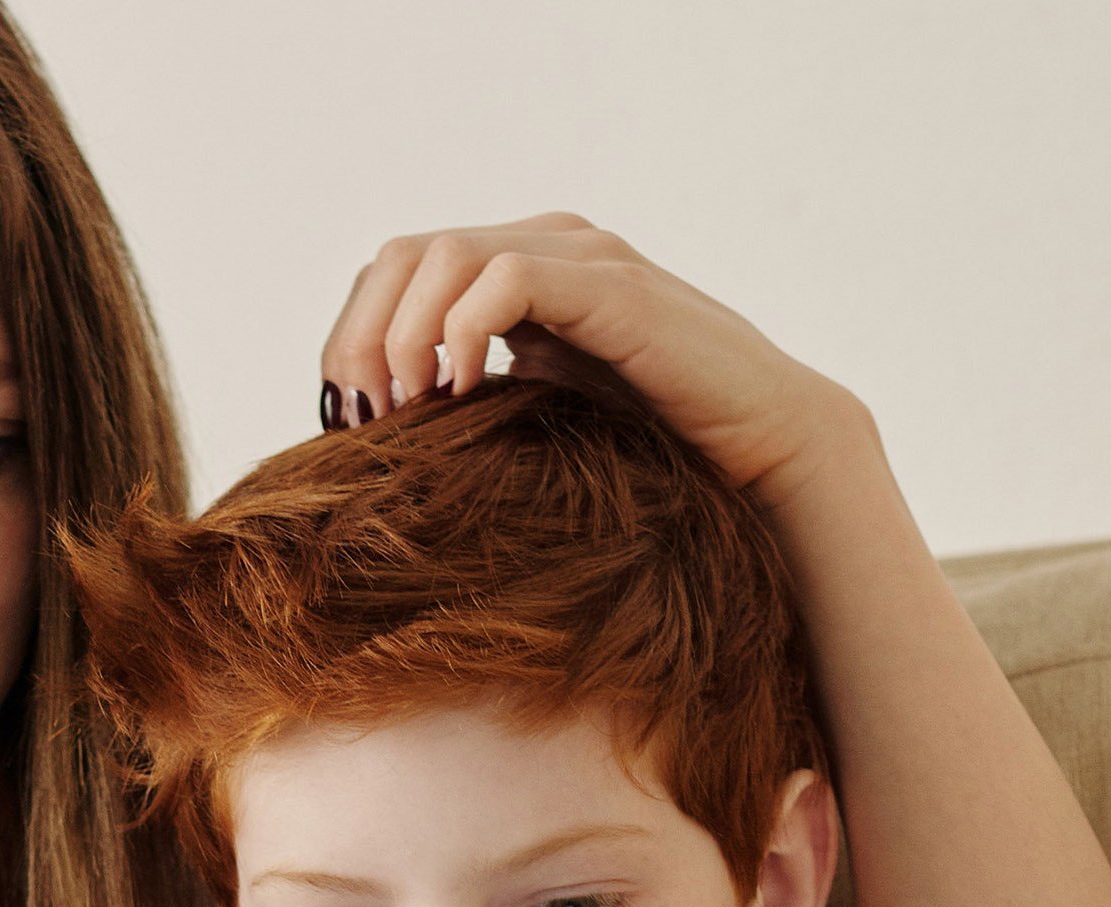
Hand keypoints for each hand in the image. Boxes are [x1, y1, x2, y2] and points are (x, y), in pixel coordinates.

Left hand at [320, 215, 871, 504]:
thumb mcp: (532, 421)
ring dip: (403, 336)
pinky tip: (460, 394)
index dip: (352, 338)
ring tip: (405, 409)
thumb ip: (470, 402)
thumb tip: (379, 440)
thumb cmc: (650, 454)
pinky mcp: (611, 287)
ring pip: (442, 254)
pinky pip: (504, 278)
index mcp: (515, 272)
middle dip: (361, 338)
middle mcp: (544, 247)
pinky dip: (461, 332)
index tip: (348, 421)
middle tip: (363, 419)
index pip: (394, 271)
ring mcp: (580, 259)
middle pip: (401, 255)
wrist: (761, 456)